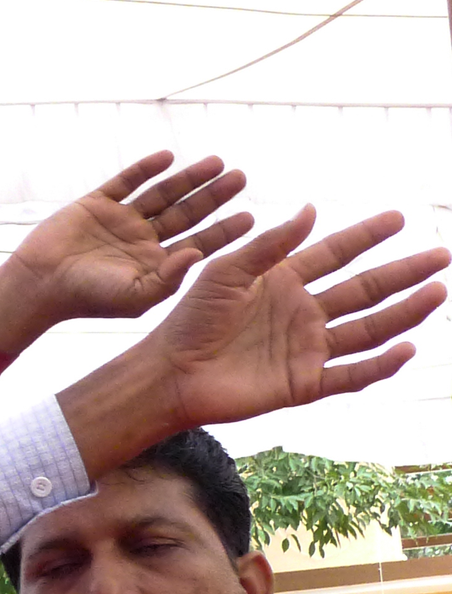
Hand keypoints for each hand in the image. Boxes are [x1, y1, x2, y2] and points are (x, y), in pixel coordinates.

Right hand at [0, 152, 251, 353]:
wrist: (40, 284)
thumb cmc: (88, 298)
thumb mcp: (136, 296)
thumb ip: (169, 278)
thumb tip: (198, 253)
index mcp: (156, 263)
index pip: (199, 243)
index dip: (224, 231)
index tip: (251, 218)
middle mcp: (143, 239)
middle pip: (188, 213)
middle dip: (215, 196)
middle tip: (242, 177)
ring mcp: (121, 219)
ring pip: (163, 193)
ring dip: (189, 178)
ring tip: (217, 162)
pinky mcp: (97, 203)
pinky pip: (126, 181)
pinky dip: (145, 168)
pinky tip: (167, 157)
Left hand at [56, 207, 448, 477]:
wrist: (170, 372)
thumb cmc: (189, 319)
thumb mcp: (225, 272)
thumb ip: (269, 246)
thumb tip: (311, 209)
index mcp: (284, 282)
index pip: (336, 253)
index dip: (366, 236)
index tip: (398, 217)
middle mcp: (303, 313)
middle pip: (364, 290)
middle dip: (403, 272)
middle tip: (440, 254)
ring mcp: (307, 348)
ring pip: (368, 328)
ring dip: (403, 312)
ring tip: (437, 291)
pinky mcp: (304, 383)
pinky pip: (351, 374)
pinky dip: (380, 364)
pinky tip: (407, 348)